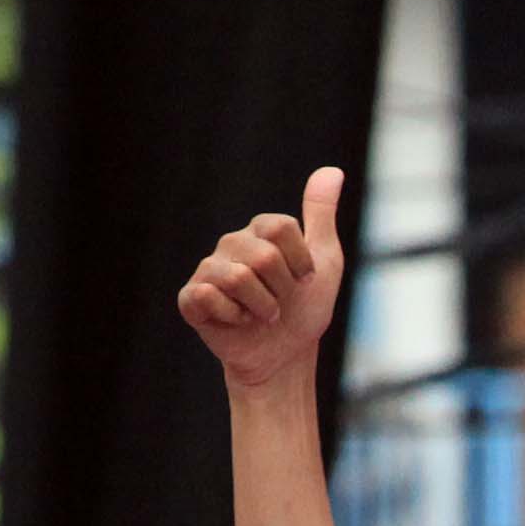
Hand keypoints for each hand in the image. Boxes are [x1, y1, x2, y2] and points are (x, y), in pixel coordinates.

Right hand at [177, 167, 351, 399]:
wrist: (286, 355)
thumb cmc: (304, 309)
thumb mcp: (326, 259)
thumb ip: (322, 214)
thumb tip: (332, 170)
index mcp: (260, 231)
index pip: (280, 228)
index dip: (300, 262)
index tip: (304, 279)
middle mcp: (231, 244)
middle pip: (263, 255)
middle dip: (283, 290)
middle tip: (281, 302)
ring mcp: (209, 270)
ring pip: (239, 278)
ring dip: (263, 307)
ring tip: (262, 315)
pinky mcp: (191, 299)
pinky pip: (208, 296)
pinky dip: (234, 317)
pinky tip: (237, 322)